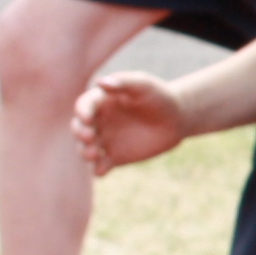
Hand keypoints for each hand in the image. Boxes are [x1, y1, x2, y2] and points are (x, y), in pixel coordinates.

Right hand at [74, 70, 189, 173]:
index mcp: (101, 101)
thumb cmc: (159, 96)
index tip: (87, 118)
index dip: (83, 111)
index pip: (85, 106)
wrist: (176, 119)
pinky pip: (101, 165)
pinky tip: (101, 171)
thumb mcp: (144, 85)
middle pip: (80, 128)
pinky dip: (98, 169)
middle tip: (88, 137)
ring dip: (85, 152)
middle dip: (80, 132)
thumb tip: (101, 83)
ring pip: (86, 148)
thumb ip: (124, 83)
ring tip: (92, 155)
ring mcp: (105, 140)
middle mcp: (98, 121)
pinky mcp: (114, 157)